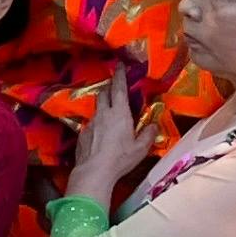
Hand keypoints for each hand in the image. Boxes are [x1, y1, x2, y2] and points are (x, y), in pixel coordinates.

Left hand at [66, 73, 144, 205]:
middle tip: (115, 89)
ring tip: (110, 116)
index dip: (120, 75)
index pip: (119, 88)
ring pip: (97, 109)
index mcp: (119, 113)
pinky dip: (97, 125)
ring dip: (103, 108)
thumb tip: (154, 126)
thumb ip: (148, 134)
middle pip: (104, 94)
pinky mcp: (82, 134)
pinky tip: (101, 136)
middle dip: (109, 88)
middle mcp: (103, 114)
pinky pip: (91, 124)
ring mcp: (90, 123)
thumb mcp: (141, 148)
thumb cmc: (120, 158)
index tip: (120, 65)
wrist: (94, 171)